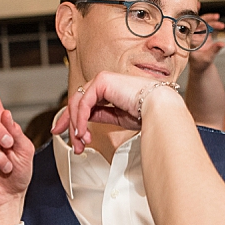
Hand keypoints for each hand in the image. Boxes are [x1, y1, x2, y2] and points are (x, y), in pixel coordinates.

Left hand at [59, 72, 180, 152]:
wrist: (158, 108)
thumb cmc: (147, 112)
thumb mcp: (118, 118)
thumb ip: (101, 116)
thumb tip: (84, 123)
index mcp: (109, 89)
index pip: (83, 103)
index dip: (71, 119)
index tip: (66, 133)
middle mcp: (104, 82)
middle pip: (76, 102)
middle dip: (71, 125)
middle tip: (75, 145)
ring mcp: (102, 79)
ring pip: (77, 103)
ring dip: (77, 126)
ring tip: (81, 142)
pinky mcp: (102, 81)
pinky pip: (84, 103)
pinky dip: (80, 120)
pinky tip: (83, 132)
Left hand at [186, 12, 224, 71]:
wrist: (201, 66)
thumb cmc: (200, 64)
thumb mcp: (208, 58)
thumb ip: (214, 50)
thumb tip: (223, 44)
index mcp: (188, 41)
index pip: (190, 29)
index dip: (195, 22)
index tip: (202, 19)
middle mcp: (191, 35)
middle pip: (197, 23)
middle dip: (206, 19)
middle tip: (216, 18)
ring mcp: (197, 33)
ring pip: (203, 22)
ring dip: (211, 20)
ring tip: (222, 25)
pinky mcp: (203, 33)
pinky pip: (206, 24)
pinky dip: (212, 20)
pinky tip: (216, 17)